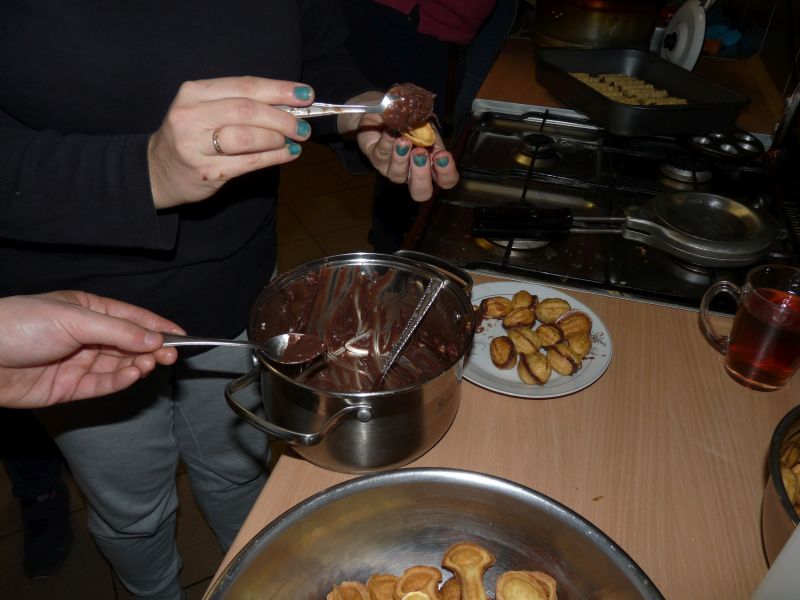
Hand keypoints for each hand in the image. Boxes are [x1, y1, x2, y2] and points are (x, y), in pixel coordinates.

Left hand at [0, 291, 184, 407]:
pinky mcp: (70, 388)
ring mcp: (79, 362)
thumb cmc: (20, 325)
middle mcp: (86, 336)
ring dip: (138, 364)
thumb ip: (119, 332)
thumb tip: (156, 339)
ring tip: (151, 363)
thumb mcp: (75, 320)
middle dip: (152, 348)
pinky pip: (103, 385)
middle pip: (130, 343)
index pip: (132, 318)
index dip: (158, 326)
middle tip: (171, 354)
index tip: (184, 335)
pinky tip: (133, 375)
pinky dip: (121, 381)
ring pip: (119, 365)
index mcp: (88, 310)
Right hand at [147, 77, 314, 208]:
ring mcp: (195, 145)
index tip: (305, 94)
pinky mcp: (205, 171)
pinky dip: (274, 157)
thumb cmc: (191, 136)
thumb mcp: (205, 110)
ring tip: (295, 139)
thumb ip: (239, 103)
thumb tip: (288, 105)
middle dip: (282, 117)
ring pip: (246, 136)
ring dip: (277, 137)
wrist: (157, 171)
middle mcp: (191, 115)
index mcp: (194, 92)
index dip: (279, 90)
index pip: (244, 86)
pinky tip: (289, 153)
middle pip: (246, 110)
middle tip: (304, 124)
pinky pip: (248, 162)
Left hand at [342, 92, 459, 201]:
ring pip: (397, 175)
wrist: (389, 112)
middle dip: (421, 175)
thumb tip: (428, 136)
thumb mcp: (427, 125)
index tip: (442, 155)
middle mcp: (413, 174)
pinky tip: (391, 129)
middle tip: (420, 153)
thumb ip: (431, 132)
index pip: (446, 181)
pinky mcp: (377, 160)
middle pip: (421, 192)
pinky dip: (387, 140)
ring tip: (403, 140)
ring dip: (401, 158)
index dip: (447, 173)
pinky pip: (382, 154)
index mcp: (432, 166)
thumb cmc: (412, 122)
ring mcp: (393, 170)